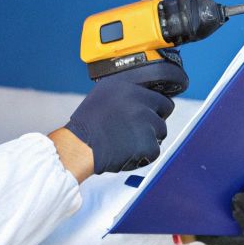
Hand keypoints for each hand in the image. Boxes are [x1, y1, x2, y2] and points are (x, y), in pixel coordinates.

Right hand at [62, 62, 186, 173]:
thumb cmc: (88, 123)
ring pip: (159, 134)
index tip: (147, 116)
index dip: (155, 110)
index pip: (162, 99)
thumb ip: (127, 94)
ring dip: (147, 140)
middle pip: (163, 116)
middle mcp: (141, 103)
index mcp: (131, 89)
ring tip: (126, 141)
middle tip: (135, 131)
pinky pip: (154, 151)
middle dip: (153, 125)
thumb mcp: (104, 94)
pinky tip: (126, 151)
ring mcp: (146, 123)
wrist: (80, 145)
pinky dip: (143, 155)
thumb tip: (144, 98)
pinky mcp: (147, 143)